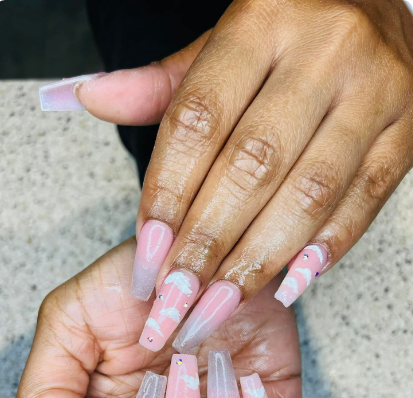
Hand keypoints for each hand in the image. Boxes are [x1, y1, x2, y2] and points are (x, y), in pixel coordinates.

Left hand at [56, 0, 412, 352]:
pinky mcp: (408, 130)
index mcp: (261, 21)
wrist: (378, 0)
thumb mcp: (221, 44)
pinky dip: (327, 248)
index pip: (199, 120)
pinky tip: (290, 283)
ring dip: (260, 259)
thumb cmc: (290, 29)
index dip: (169, 193)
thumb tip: (81, 95)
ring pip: (309, 192)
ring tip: (220, 304)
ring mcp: (374, 92)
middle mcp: (322, 52)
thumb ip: (160, 83)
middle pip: (253, 165)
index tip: (148, 253)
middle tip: (177, 299)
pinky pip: (367, 199)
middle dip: (209, 242)